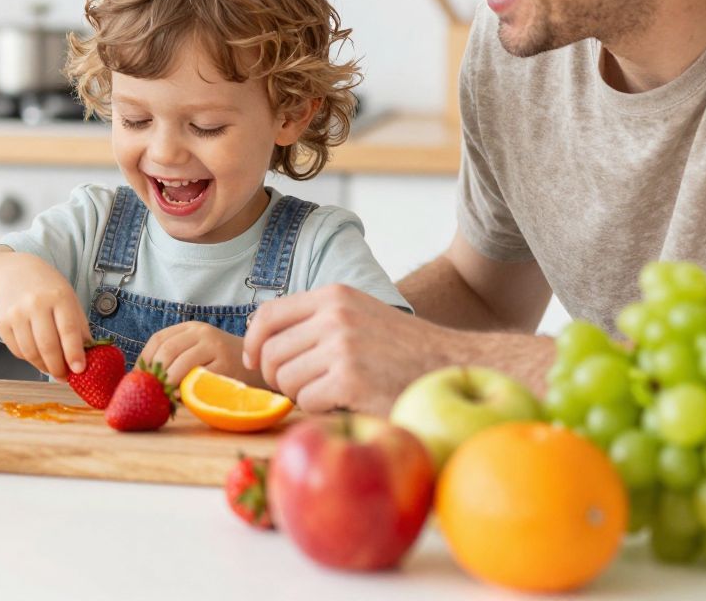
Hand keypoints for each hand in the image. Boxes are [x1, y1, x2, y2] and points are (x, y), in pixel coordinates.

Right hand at [0, 254, 88, 379]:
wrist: (14, 274)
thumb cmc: (48, 289)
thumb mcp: (69, 300)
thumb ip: (79, 327)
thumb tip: (89, 357)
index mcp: (58, 296)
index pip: (68, 330)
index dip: (74, 353)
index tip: (79, 370)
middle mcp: (35, 303)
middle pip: (48, 346)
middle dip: (58, 367)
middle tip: (65, 377)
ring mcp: (16, 313)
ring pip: (31, 352)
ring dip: (44, 367)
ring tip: (52, 369)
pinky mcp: (2, 323)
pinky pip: (18, 351)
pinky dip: (29, 359)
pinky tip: (37, 354)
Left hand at [140, 321, 261, 387]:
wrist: (259, 365)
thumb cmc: (222, 363)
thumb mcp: (198, 351)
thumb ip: (175, 358)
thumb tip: (141, 378)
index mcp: (191, 327)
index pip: (158, 339)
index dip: (144, 360)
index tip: (138, 378)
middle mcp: (203, 333)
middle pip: (167, 350)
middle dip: (155, 373)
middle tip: (149, 391)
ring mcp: (216, 348)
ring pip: (180, 364)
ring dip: (168, 383)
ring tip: (164, 396)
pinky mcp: (226, 367)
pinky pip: (198, 380)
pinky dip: (185, 392)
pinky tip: (182, 399)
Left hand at [242, 285, 450, 415]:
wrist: (451, 367)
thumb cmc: (402, 350)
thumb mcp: (360, 315)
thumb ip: (318, 320)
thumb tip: (263, 340)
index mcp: (333, 295)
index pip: (267, 315)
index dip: (253, 343)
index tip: (255, 362)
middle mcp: (334, 315)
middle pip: (271, 354)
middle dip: (279, 378)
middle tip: (304, 389)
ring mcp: (342, 346)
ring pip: (285, 380)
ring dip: (302, 396)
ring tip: (331, 394)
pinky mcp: (350, 379)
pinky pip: (306, 401)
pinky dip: (320, 410)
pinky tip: (346, 404)